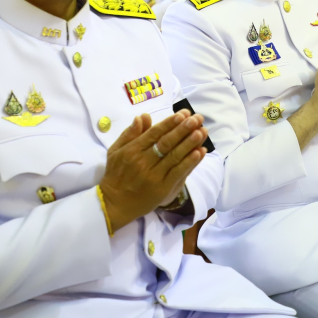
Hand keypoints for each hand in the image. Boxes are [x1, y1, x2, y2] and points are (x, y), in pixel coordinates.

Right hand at [98, 110, 207, 232]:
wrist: (115, 204)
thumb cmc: (116, 174)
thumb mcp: (116, 150)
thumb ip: (130, 133)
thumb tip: (143, 116)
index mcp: (133, 150)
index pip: (154, 133)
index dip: (170, 123)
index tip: (183, 114)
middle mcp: (143, 162)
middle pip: (167, 143)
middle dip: (183, 129)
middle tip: (197, 118)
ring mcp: (154, 176)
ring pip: (175, 157)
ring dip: (190, 143)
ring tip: (202, 132)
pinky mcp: (163, 189)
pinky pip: (179, 173)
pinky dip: (190, 162)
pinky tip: (200, 152)